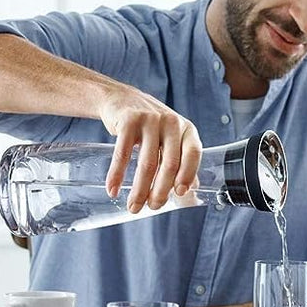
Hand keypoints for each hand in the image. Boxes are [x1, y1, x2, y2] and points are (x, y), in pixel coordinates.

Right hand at [97, 85, 202, 212]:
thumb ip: (180, 160)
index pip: (193, 154)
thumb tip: (191, 190)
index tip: (178, 193)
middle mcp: (171, 123)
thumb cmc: (150, 126)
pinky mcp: (128, 121)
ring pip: (147, 163)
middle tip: (152, 207)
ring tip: (133, 206)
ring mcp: (150, 120)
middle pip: (169, 164)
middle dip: (160, 191)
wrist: (121, 99)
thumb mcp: (170, 138)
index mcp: (186, 129)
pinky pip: (122, 154)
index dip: (188, 175)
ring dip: (139, 190)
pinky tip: (112, 190)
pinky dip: (116, 175)